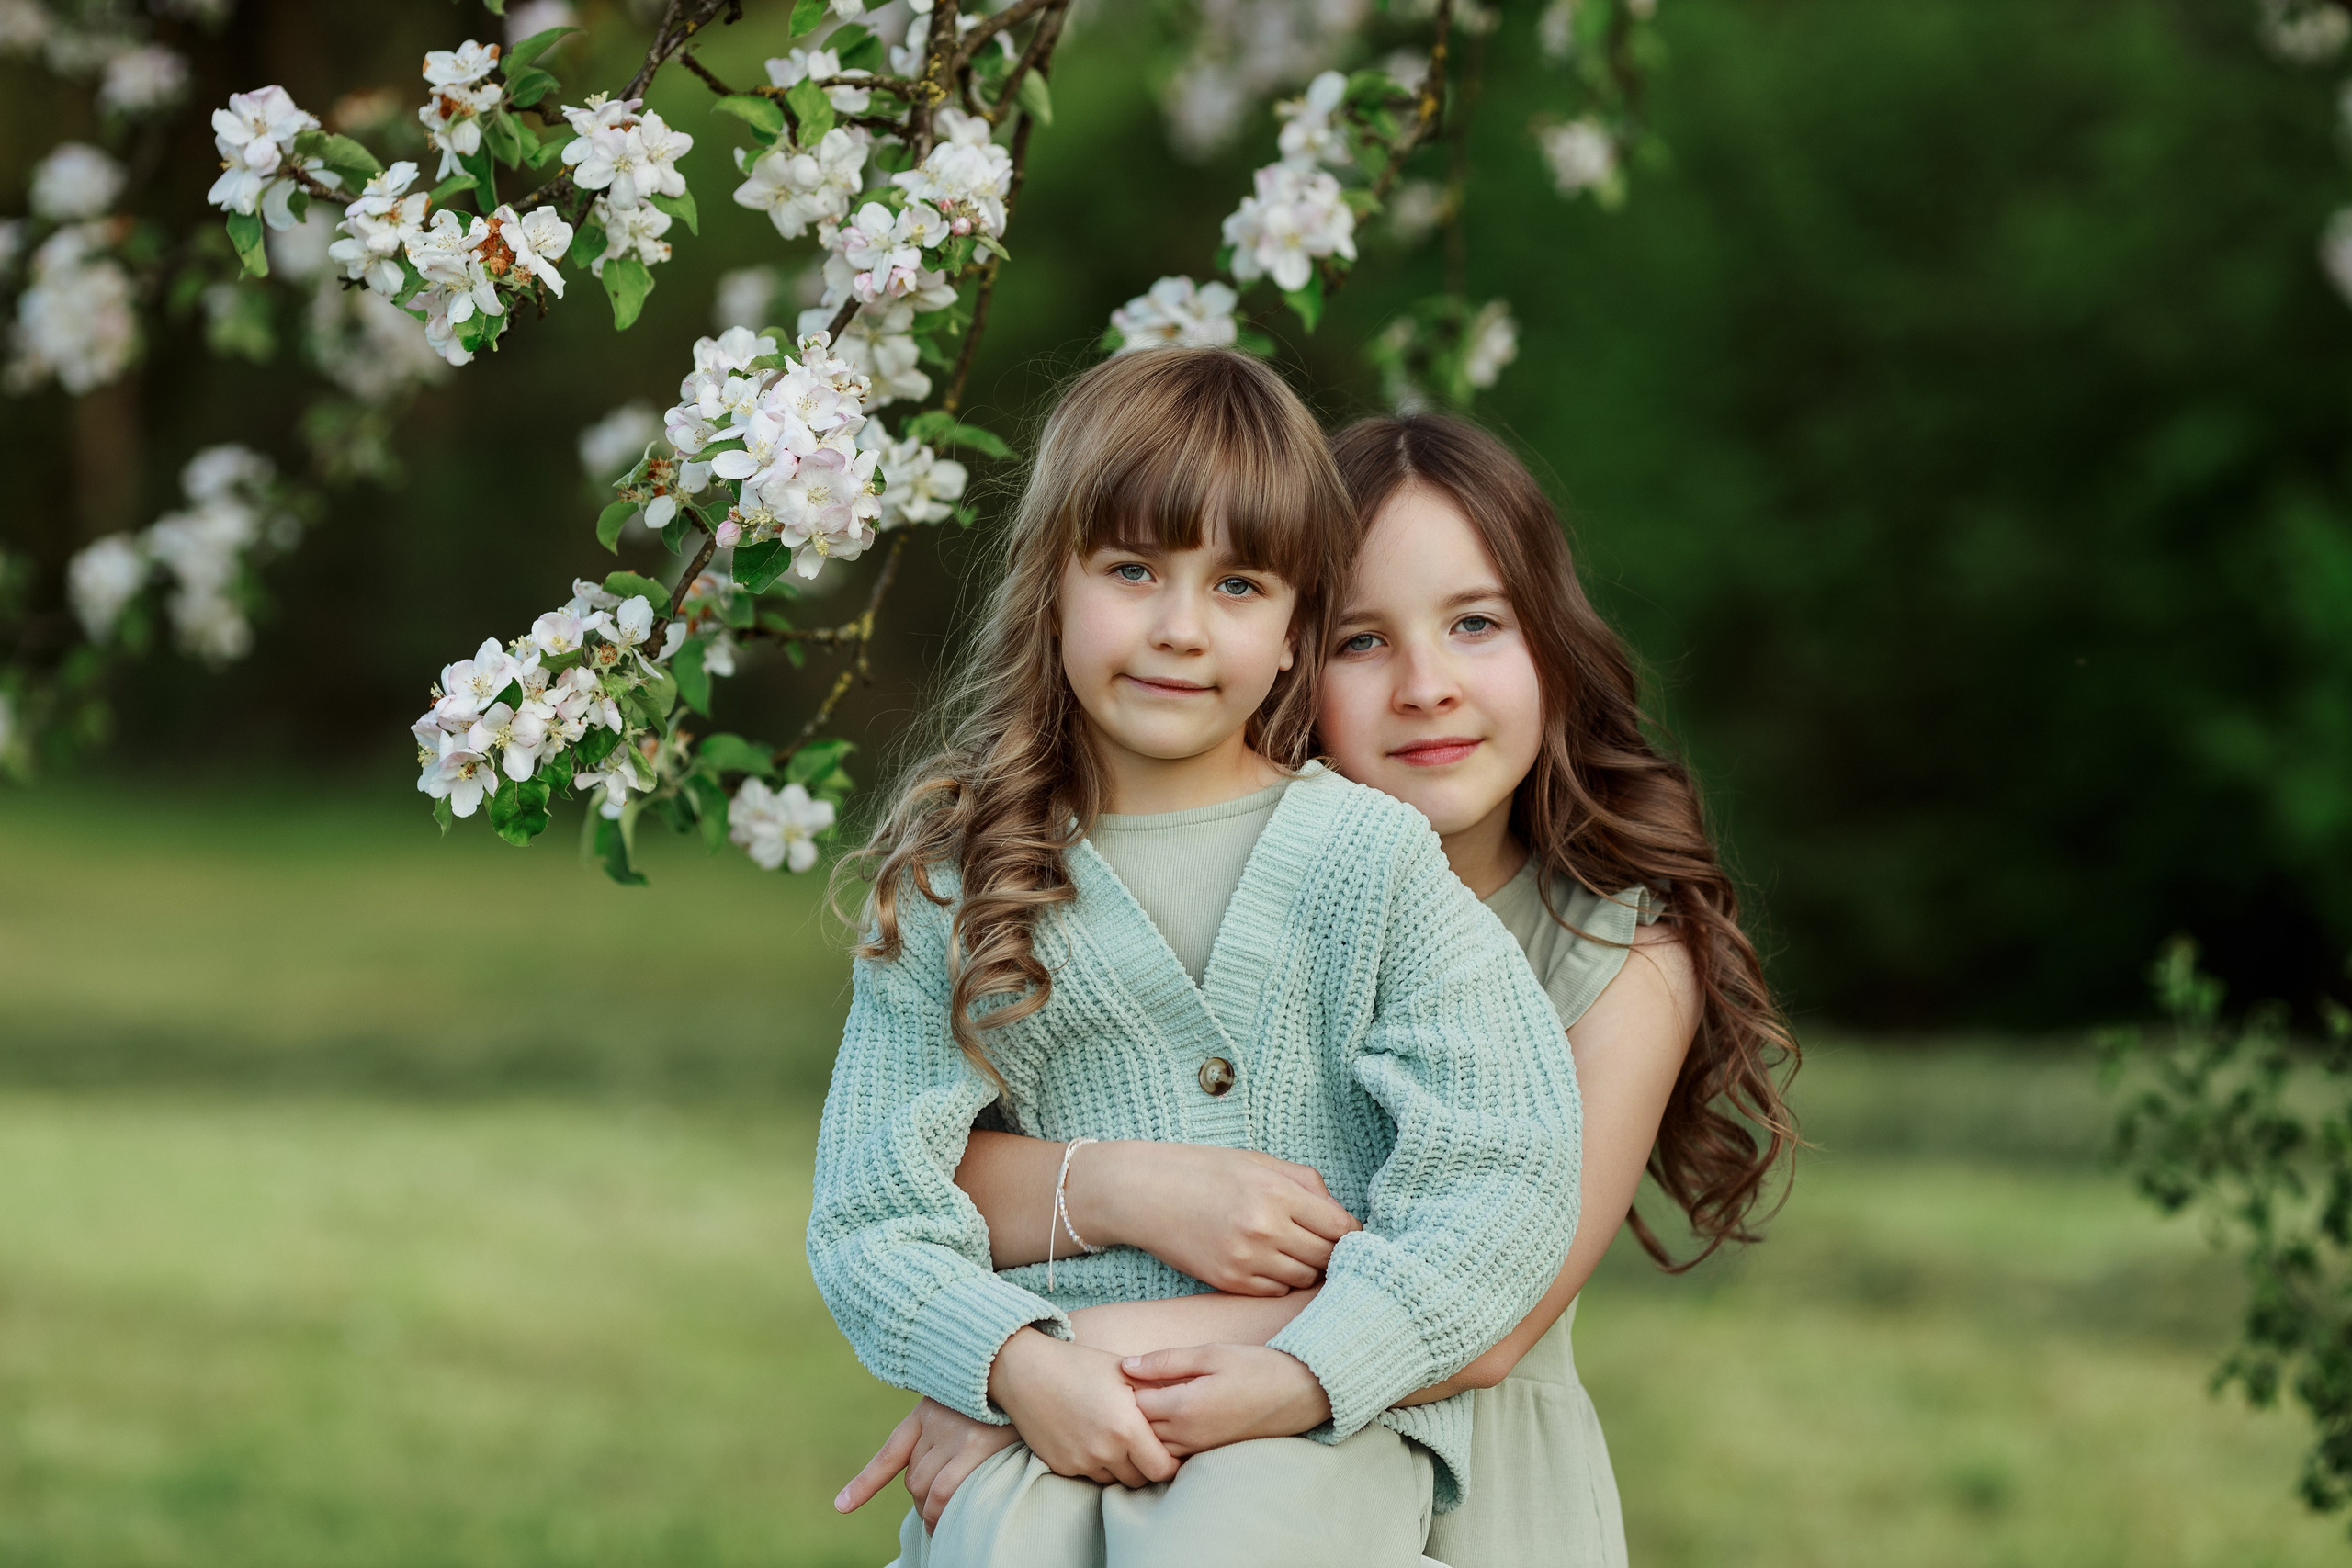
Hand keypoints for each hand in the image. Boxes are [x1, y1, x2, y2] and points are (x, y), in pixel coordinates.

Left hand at [835, 1397, 1021, 1527]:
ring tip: (944, 1523)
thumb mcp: (971, 1406)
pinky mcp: (975, 1445)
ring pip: (924, 1488)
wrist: (1033, 1372)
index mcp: (928, 1410)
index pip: (891, 1453)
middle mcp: (935, 1419)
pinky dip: (938, 1514)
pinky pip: (943, 1491)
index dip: (864, 1484)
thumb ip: (950, 1431)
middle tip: (938, 1514)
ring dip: (931, 1512)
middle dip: (921, 1501)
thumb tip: (934, 1478)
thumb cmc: (1009, 1400)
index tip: (842, 1506)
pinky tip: (942, 1525)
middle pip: (912, 1478)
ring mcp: (953, 1431)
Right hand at [987, 1327, 1180, 1487]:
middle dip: (1148, 1466)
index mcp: (1125, 1426)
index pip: (1163, 1469)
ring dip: (1122, 1467)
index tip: (1172, 1451)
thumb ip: (1157, 1392)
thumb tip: (1188, 1403)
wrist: (1025, 1372)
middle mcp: (1104, 1450)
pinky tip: (1094, 1439)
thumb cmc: (1079, 1365)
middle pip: (1141, 1480)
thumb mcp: (1124, 1371)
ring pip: (1115, 1480)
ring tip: (1119, 1441)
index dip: (1172, 1463)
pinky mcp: (1062, 1467)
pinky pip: (1090, 1476)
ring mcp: (1081, 1461)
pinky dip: (1098, 1464)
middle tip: (1147, 1446)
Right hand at [1072, 1143, 1361, 1295]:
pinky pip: (1276, 1291)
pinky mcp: (1229, 1282)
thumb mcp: (1259, 1162)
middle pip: (1327, 1257)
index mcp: (1277, 1193)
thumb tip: (1343, 1217)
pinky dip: (1280, 1280)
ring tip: (1295, 1250)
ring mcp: (1246, 1260)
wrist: (1145, 1191)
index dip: (1353, 1233)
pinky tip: (1270, 1261)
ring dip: (1307, 1268)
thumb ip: (1307, 1186)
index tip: (1351, 1233)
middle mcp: (1264, 1229)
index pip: (1341, 1227)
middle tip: (1325, 1244)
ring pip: (1304, 1279)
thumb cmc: (1205, 1171)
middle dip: (1332, 1252)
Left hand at [1121, 1342, 1333, 1456]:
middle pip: (1139, 1430)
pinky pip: (1173, 1453)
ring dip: (1144, 1427)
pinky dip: (1162, 1439)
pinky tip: (1166, 1417)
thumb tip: (1125, 1365)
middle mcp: (1188, 1434)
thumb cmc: (1256, 1366)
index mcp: (1185, 1406)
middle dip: (1128, 1411)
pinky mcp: (1209, 1453)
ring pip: (1154, 1446)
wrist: (1300, 1393)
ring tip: (1146, 1400)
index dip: (1124, 1387)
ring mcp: (1199, 1448)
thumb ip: (1166, 1361)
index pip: (1133, 1404)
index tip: (1121, 1371)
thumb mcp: (1211, 1354)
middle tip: (1126, 1387)